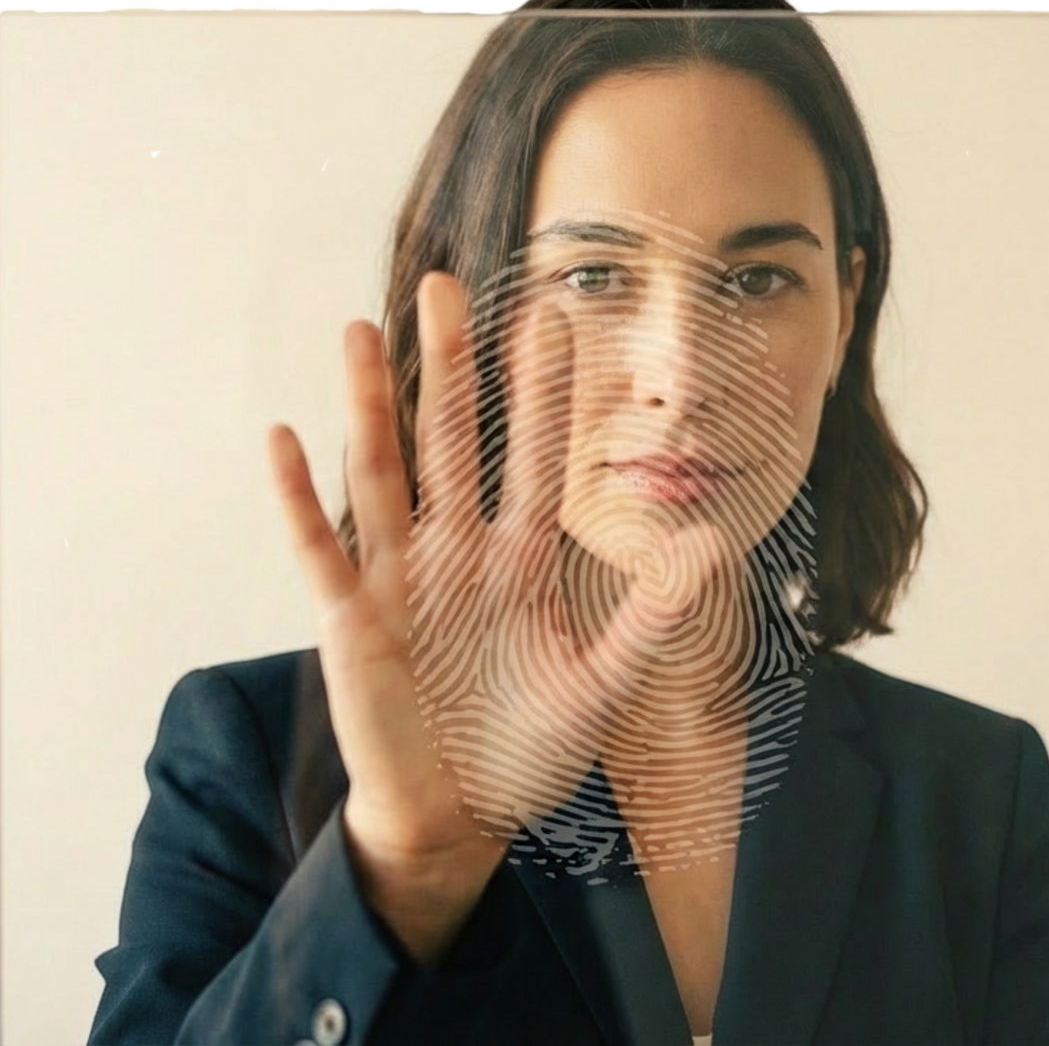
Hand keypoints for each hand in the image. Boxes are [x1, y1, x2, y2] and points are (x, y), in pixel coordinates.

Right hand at [268, 273, 705, 954]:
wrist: (459, 815)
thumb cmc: (528, 750)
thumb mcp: (602, 686)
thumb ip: (650, 616)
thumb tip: (713, 542)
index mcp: (518, 559)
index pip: (531, 455)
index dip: (539, 389)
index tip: (550, 314)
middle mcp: (456, 551)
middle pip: (450, 440)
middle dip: (449, 366)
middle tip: (447, 285)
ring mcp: (398, 578)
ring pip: (383, 473)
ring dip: (371, 405)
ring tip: (362, 330)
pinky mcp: (349, 617)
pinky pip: (320, 547)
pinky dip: (298, 497)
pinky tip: (284, 438)